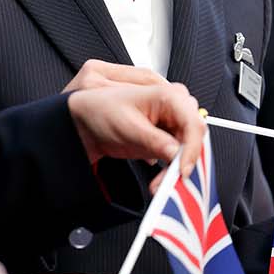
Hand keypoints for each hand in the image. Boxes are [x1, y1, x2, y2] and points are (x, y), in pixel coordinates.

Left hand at [63, 60, 203, 180]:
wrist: (79, 123)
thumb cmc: (96, 113)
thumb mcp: (127, 129)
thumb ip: (156, 141)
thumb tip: (179, 155)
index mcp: (162, 92)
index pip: (193, 120)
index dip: (193, 147)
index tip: (185, 170)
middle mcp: (169, 102)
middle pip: (193, 132)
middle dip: (187, 157)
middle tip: (175, 179)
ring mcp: (167, 117)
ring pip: (188, 142)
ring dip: (180, 163)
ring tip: (164, 181)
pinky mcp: (163, 131)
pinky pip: (178, 148)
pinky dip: (173, 163)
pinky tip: (161, 174)